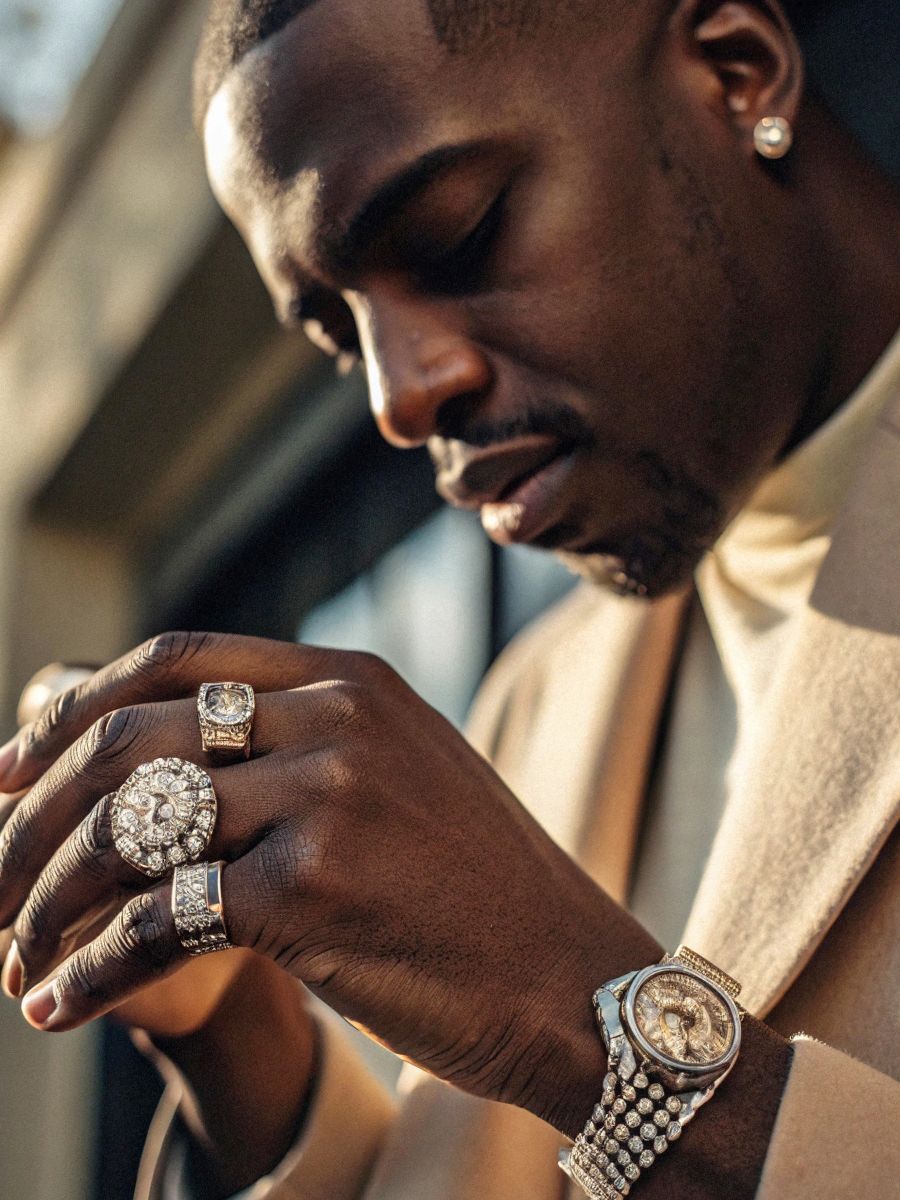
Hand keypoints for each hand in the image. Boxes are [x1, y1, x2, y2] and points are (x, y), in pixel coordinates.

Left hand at [0, 631, 660, 1134]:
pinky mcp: (313, 891)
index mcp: (348, 677)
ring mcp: (327, 797)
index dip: (74, 707)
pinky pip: (158, 923)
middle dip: (32, 814)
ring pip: (127, 829)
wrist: (569, 978)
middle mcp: (335, 718)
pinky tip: (60, 1007)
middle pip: (128, 740)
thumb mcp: (393, 777)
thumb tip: (154, 757)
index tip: (11, 769)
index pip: (173, 657)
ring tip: (14, 954)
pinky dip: (92, 971)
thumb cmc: (473, 886)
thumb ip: (291, 745)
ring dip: (45, 899)